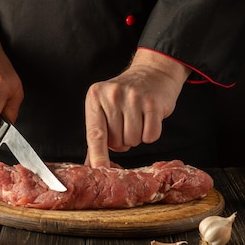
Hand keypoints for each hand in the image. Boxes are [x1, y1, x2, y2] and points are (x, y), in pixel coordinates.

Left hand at [84, 48, 190, 167]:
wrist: (152, 73)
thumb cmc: (125, 96)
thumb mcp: (104, 107)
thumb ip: (97, 135)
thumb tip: (91, 164)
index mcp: (95, 97)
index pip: (95, 133)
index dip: (98, 155)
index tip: (99, 170)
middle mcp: (113, 95)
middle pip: (116, 142)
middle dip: (122, 141)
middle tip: (126, 124)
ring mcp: (133, 98)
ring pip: (133, 141)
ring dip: (136, 137)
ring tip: (137, 120)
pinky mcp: (153, 103)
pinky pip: (151, 136)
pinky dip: (150, 134)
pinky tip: (148, 119)